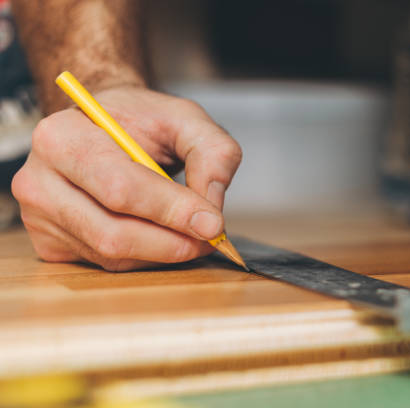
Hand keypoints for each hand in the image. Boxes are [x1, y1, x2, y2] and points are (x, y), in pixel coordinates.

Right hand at [12, 86, 241, 270]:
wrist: (101, 126)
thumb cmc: (139, 121)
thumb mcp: (185, 118)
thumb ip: (212, 153)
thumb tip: (211, 210)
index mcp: (62, 137)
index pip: (120, 188)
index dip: (172, 211)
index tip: (214, 224)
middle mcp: (38, 180)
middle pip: (113, 233)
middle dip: (173, 241)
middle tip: (212, 237)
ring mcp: (38, 217)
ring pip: (113, 255)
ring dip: (163, 253)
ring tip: (194, 235)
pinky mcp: (49, 244)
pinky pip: (107, 265)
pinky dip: (146, 257)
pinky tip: (163, 236)